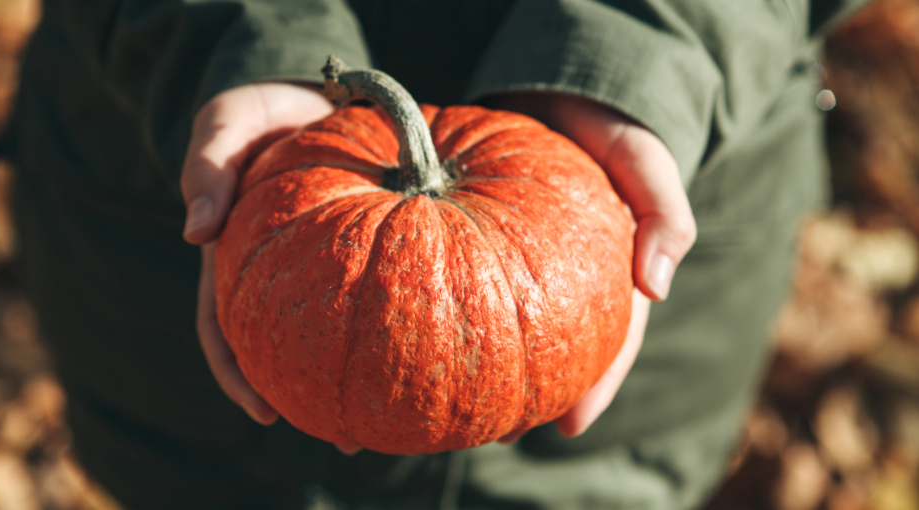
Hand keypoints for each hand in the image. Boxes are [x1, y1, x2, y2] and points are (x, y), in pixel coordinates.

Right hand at [181, 83, 361, 454]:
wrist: (311, 93)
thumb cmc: (259, 113)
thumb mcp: (224, 125)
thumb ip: (206, 168)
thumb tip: (195, 233)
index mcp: (235, 260)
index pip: (224, 331)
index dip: (239, 376)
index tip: (267, 411)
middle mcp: (277, 274)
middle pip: (285, 350)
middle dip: (311, 398)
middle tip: (350, 438)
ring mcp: (321, 267)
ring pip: (336, 332)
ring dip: (358, 376)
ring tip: (397, 416)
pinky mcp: (366, 250)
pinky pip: (377, 291)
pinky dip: (394, 323)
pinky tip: (430, 345)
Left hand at [483, 92, 697, 440]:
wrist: (557, 88)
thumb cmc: (607, 124)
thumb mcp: (645, 159)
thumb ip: (663, 213)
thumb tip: (657, 287)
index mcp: (612, 271)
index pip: (611, 340)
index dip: (595, 385)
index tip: (569, 424)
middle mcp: (568, 277)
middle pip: (556, 348)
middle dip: (533, 396)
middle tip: (500, 433)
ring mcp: (526, 264)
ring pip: (511, 326)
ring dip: (490, 371)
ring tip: (457, 412)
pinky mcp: (484, 243)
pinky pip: (468, 282)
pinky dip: (453, 314)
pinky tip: (426, 339)